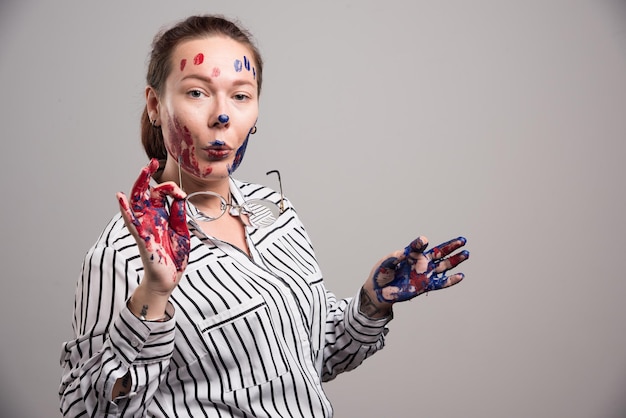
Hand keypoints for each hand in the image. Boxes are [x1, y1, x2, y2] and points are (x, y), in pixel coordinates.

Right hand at [117, 159, 189, 292]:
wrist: (168, 279)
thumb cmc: (173, 256)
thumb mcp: (182, 231)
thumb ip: (179, 214)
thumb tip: (180, 197)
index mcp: (161, 215)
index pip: (162, 193)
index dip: (171, 188)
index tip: (181, 194)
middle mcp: (150, 218)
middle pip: (145, 192)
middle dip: (147, 176)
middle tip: (152, 162)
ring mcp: (145, 227)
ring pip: (137, 203)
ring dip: (139, 186)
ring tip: (142, 171)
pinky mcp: (143, 239)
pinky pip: (132, 222)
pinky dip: (126, 209)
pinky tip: (121, 197)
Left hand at [371, 236, 468, 302]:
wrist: (380, 291)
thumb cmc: (381, 274)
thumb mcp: (384, 265)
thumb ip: (392, 258)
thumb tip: (401, 253)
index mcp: (410, 254)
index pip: (418, 246)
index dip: (420, 243)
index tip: (423, 240)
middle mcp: (420, 262)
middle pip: (438, 253)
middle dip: (451, 246)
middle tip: (462, 240)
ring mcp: (424, 273)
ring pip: (443, 266)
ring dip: (455, 260)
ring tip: (466, 254)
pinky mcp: (425, 285)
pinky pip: (440, 283)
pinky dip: (451, 280)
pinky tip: (461, 276)